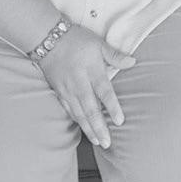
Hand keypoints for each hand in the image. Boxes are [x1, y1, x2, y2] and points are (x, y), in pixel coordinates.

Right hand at [37, 26, 135, 148]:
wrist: (47, 38)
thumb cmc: (76, 40)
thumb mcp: (98, 43)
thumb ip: (114, 55)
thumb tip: (133, 62)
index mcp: (91, 71)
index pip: (104, 93)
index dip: (112, 107)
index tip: (120, 121)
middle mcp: (79, 83)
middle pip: (90, 109)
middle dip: (99, 127)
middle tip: (107, 143)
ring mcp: (67, 89)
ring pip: (78, 113)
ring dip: (88, 128)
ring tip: (97, 141)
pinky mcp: (59, 91)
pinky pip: (68, 109)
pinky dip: (76, 120)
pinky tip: (82, 127)